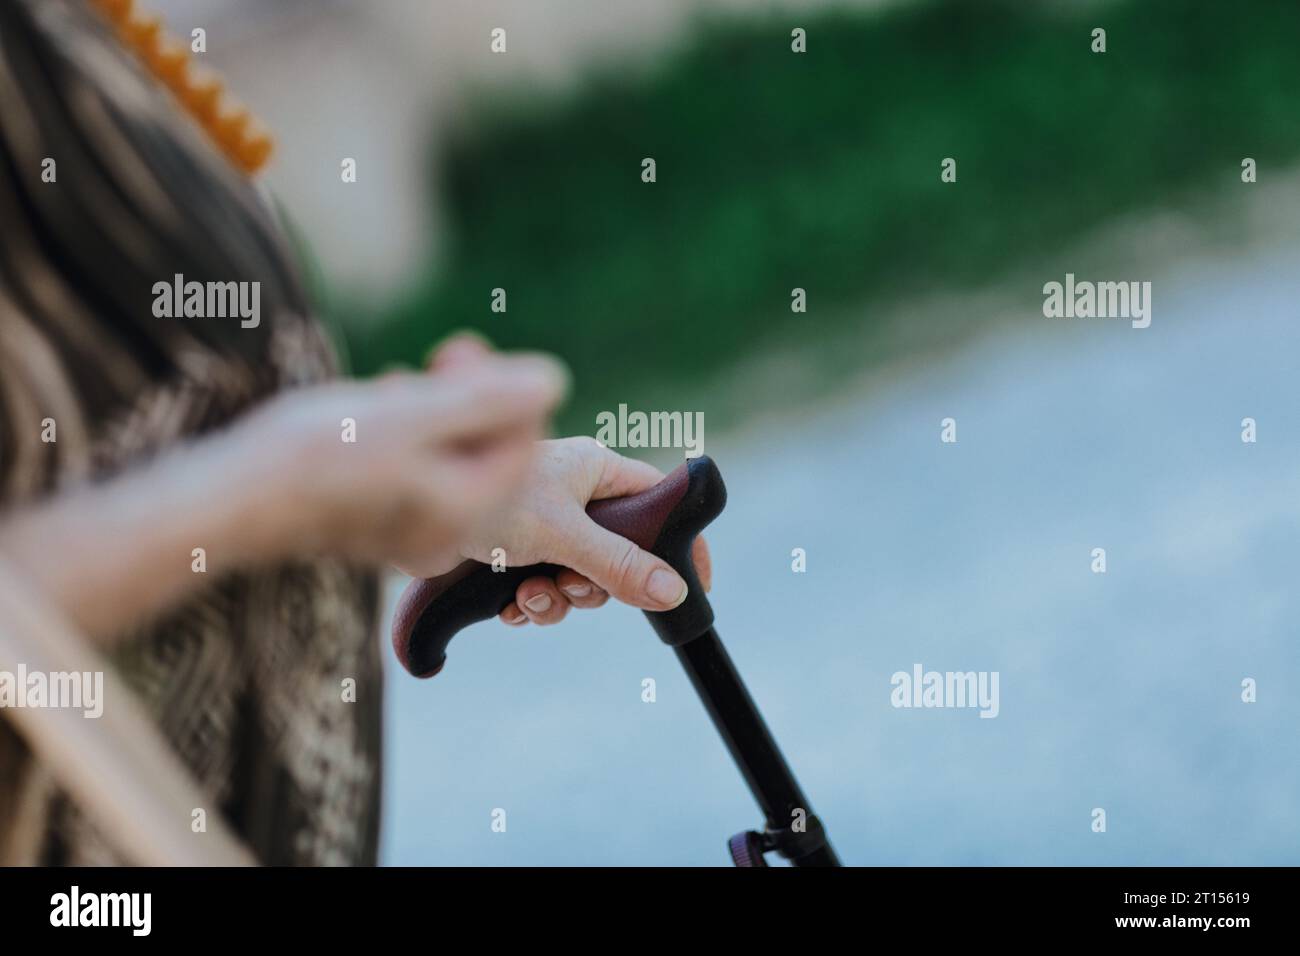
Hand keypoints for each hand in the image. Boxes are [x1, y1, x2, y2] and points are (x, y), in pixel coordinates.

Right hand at [246, 342, 566, 574]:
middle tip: (438, 360)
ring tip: (391, 389)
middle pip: (488, 452)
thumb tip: (553, 381)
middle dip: (467, 400)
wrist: (230, 500)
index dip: (506, 392)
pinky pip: (416, 473)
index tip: (466, 354)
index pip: (522, 444)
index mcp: (466, 512)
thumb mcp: (410, 414)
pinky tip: (374, 410)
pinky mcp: (381, 527)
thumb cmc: (315, 454)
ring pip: (450, 457)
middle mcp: (448, 535)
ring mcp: (413, 536)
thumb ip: (487, 399)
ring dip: (432, 412)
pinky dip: (403, 437)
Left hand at [455, 436, 712, 627]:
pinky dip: (528, 605)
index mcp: (594, 470)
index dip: (681, 541)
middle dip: (595, 586)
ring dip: (556, 601)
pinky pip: (541, 590)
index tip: (697, 584)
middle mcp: (572, 496)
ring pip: (577, 579)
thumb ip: (619, 564)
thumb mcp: (563, 535)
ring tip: (528, 597)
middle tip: (573, 585)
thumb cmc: (488, 501)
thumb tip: (672, 591)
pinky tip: (507, 606)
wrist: (402, 510)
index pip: (658, 502)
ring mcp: (542, 525)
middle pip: (618, 554)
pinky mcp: (511, 553)